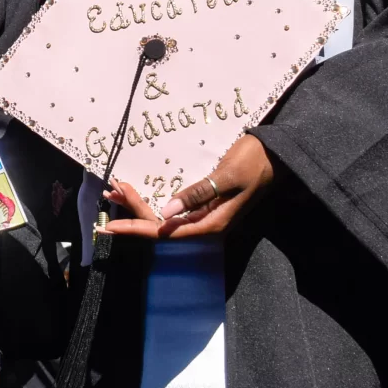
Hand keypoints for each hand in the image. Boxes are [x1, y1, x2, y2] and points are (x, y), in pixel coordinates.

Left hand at [100, 133, 275, 239]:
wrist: (277, 155)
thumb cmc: (254, 162)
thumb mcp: (227, 176)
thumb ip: (198, 194)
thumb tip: (166, 213)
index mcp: (212, 223)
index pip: (166, 232)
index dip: (137, 229)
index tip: (111, 226)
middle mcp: (206, 223)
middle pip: (162, 226)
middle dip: (133, 212)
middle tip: (110, 194)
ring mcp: (205, 215)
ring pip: (164, 218)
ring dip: (139, 206)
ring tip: (114, 192)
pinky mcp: (204, 204)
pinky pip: (172, 208)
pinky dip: (152, 200)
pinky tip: (136, 192)